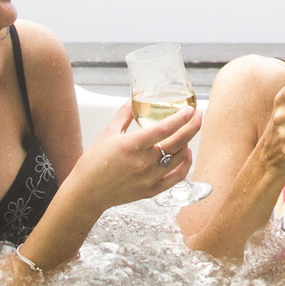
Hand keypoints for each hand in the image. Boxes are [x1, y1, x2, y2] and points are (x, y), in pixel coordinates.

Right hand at [75, 101, 201, 209]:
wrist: (87, 192)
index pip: (163, 129)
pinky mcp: (152, 191)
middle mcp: (143, 163)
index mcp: (131, 146)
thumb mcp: (108, 132)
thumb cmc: (94, 162)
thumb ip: (126, 112)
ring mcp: (149, 179)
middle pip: (178, 143)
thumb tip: (139, 93)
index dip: (181, 118)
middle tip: (197, 115)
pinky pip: (177, 177)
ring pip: (180, 159)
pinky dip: (186, 164)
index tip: (190, 109)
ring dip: (188, 143)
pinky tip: (186, 153)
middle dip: (192, 126)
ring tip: (187, 132)